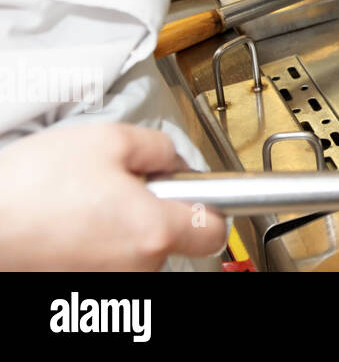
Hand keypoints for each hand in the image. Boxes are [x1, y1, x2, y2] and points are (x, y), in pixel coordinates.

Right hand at [0, 123, 227, 269]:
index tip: (198, 190)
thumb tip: (175, 162)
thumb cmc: (31, 186)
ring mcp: (107, 285)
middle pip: (172, 239)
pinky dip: (96, 243)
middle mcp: (136, 268)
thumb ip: (160, 148)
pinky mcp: (80, 291)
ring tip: (84, 201)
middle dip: (156, 209)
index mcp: (153, 230)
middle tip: (121, 183)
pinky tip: (70, 221)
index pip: (215, 231)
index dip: (211, 205)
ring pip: (136, 251)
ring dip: (123, 226)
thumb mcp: (110, 140)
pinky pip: (106, 262)